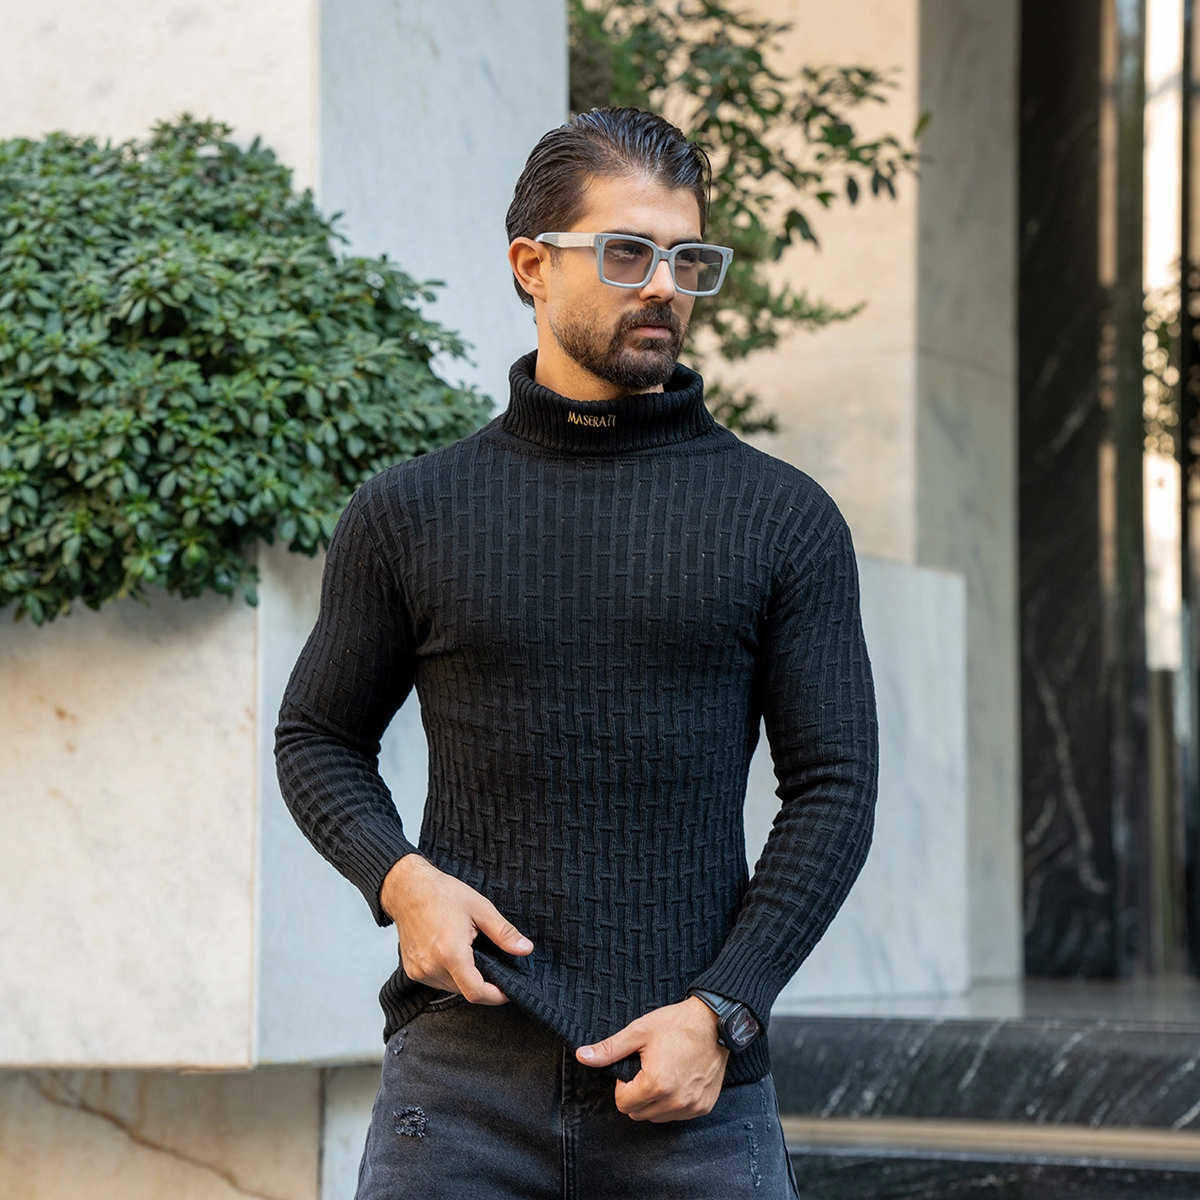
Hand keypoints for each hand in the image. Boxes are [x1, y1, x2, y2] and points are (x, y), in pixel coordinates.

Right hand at [379, 853, 532, 1005]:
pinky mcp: (411, 970)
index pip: (476, 992)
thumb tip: (525, 949)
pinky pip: (437, 981)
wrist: (408, 889)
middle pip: (465, 991)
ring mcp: (419, 971)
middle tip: (491, 960)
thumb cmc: (443, 894)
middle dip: (482, 982)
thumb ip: (504, 933)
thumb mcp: (481, 908)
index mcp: (450, 953)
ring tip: (470, 951)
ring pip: (452, 988)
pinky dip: (450, 974)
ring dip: (465, 978)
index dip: (496, 996)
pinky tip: (452, 953)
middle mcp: (432, 967)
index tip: (508, 991)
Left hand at [575, 996, 729, 1121]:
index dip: (623, 1085)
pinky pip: (678, 1115)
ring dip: (654, 1101)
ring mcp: (691, 1106)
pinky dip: (673, 1102)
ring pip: (657, 1117)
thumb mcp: (638, 1032)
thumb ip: (609, 1049)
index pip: (623, 1104)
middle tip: (647, 1069)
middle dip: (636, 1095)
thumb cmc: (676, 1024)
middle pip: (638, 1113)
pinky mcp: (703, 1106)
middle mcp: (675, 1101)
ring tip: (663, 1073)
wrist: (714, 1021)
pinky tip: (678, 1079)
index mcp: (656, 1084)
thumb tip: (583, 1056)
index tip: (633, 1067)